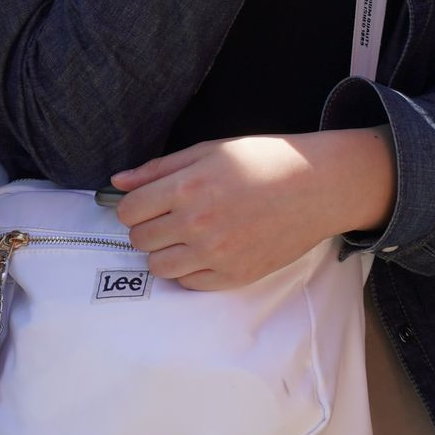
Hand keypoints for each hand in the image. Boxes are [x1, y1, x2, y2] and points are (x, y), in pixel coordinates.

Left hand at [109, 129, 394, 289]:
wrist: (317, 187)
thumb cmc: (264, 161)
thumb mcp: (209, 151)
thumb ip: (159, 168)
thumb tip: (117, 182)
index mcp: (187, 188)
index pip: (128, 211)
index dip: (131, 207)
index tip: (145, 204)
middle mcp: (197, 224)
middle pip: (140, 240)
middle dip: (146, 228)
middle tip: (166, 218)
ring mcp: (216, 254)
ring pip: (159, 267)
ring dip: (163, 252)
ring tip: (183, 237)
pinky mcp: (235, 275)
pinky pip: (189, 283)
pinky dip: (189, 270)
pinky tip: (204, 251)